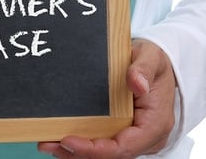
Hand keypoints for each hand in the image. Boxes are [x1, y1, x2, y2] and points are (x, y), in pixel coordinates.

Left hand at [38, 39, 176, 158]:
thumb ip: (143, 69)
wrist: (158, 63)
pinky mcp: (124, 134)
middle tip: (47, 143)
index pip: (123, 148)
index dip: (94, 149)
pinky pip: (103, 145)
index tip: (67, 140)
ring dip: (75, 152)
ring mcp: (134, 138)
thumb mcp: (151, 56)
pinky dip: (82, 145)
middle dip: (78, 153)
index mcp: (155, 124)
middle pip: (110, 155)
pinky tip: (59, 138)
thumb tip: (137, 84)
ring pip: (105, 153)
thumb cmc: (155, 61)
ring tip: (48, 143)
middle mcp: (146, 137)